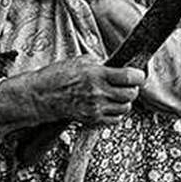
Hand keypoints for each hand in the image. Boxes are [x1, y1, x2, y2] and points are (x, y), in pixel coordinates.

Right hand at [24, 56, 144, 125]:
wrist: (41, 96)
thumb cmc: (57, 76)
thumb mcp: (80, 61)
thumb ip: (101, 64)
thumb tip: (117, 66)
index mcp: (96, 74)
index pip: (130, 76)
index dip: (139, 75)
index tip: (138, 74)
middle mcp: (98, 92)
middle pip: (131, 94)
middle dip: (133, 89)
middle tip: (128, 85)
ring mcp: (96, 108)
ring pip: (125, 108)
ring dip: (124, 101)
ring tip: (116, 95)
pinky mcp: (92, 119)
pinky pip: (115, 120)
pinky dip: (116, 113)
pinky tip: (109, 105)